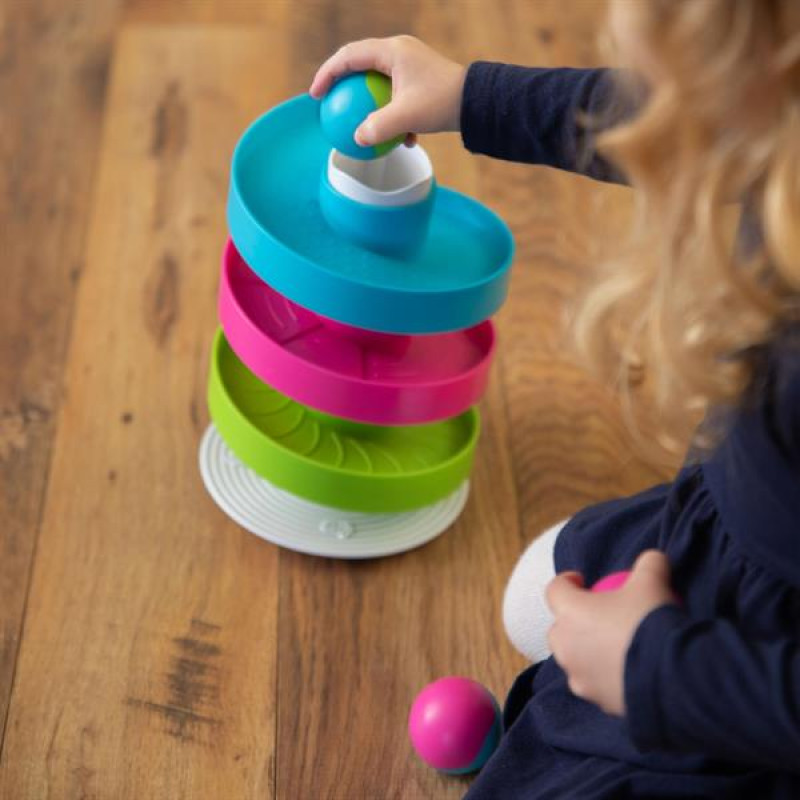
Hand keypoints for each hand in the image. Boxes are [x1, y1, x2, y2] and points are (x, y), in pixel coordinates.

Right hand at [309, 35, 465, 147]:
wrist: (477, 103)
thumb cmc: (442, 103)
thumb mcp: (407, 117)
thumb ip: (378, 128)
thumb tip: (356, 140)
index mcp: (392, 51)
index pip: (348, 57)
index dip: (327, 74)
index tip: (316, 96)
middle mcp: (400, 53)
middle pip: (360, 66)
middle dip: (343, 87)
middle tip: (328, 105)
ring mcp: (410, 66)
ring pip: (378, 83)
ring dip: (368, 105)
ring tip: (357, 124)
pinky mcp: (420, 83)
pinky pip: (396, 97)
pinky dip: (392, 116)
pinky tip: (399, 142)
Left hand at [545, 550, 675, 715]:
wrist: (673, 676)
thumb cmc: (651, 622)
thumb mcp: (653, 581)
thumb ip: (648, 564)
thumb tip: (652, 559)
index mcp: (569, 612)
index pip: (554, 589)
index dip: (567, 581)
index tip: (582, 580)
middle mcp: (565, 645)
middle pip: (560, 628)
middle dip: (573, 620)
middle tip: (600, 615)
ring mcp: (578, 676)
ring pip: (575, 659)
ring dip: (587, 650)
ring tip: (613, 647)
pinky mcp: (596, 701)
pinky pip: (594, 683)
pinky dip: (604, 676)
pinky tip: (628, 672)